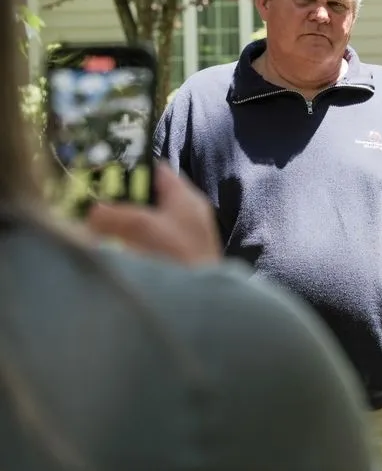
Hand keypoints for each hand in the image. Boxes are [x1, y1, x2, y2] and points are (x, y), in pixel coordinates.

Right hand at [86, 162, 221, 265]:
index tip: (102, 174)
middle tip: (92, 205)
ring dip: (123, 225)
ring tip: (95, 229)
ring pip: (147, 223)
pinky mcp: (176, 260)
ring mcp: (183, 239)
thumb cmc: (178, 256)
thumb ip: (114, 215)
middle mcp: (188, 214)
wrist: (199, 301)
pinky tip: (112, 253)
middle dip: (121, 200)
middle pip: (150, 198)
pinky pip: (148, 245)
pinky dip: (130, 245)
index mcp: (187, 198)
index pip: (158, 171)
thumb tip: (92, 213)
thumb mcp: (144, 227)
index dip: (131, 168)